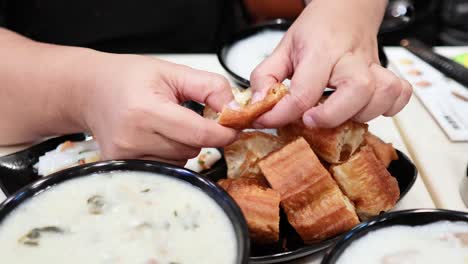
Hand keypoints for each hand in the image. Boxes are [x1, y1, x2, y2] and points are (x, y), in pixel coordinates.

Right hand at [79, 54, 236, 165]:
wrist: (90, 91)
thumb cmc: (128, 78)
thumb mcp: (172, 71)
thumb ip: (209, 87)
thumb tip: (235, 110)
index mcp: (145, 110)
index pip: (198, 133)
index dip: (223, 133)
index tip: (234, 128)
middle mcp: (133, 138)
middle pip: (192, 148)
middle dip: (200, 133)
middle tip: (189, 114)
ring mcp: (126, 156)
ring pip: (182, 159)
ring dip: (185, 144)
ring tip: (167, 123)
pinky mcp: (124, 166)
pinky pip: (167, 166)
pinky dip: (171, 152)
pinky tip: (157, 136)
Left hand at [250, 0, 411, 127]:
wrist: (346, 10)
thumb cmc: (316, 30)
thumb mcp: (283, 48)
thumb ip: (265, 76)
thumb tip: (259, 104)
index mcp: (321, 50)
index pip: (305, 89)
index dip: (283, 113)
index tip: (267, 121)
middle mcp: (351, 58)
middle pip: (357, 91)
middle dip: (332, 115)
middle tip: (310, 119)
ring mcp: (372, 66)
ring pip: (382, 95)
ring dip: (360, 114)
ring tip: (337, 113)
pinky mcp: (386, 74)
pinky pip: (400, 95)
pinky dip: (388, 108)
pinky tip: (365, 108)